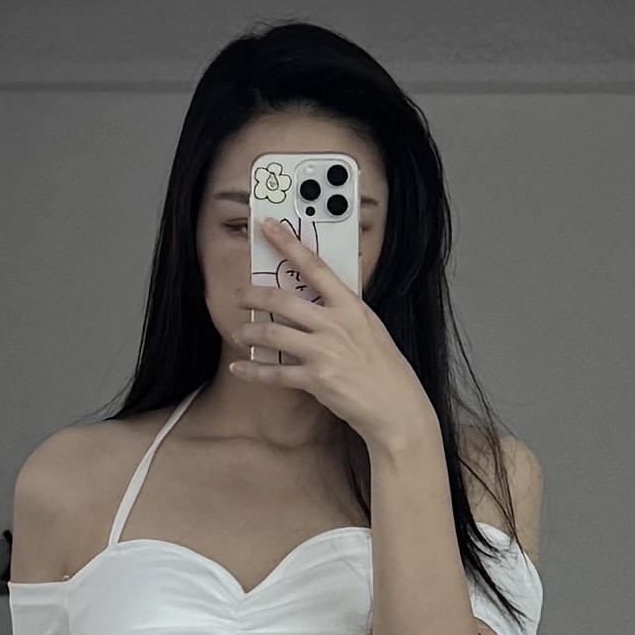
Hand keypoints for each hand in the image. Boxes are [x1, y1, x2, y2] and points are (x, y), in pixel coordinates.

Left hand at [237, 210, 441, 461]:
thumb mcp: (370, 328)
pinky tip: (239, 368)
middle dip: (253, 295)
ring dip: (249, 332)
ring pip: (273, 333)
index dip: (287, 243)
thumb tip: (319, 298)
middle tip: (239, 295)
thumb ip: (344, 312)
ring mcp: (325, 351)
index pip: (314, 266)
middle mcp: (336, 324)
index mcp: (350, 306)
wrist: (396, 407)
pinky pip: (275, 373)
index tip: (267, 227)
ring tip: (239, 332)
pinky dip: (252, 371)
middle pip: (282, 299)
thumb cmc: (385, 368)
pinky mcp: (316, 380)